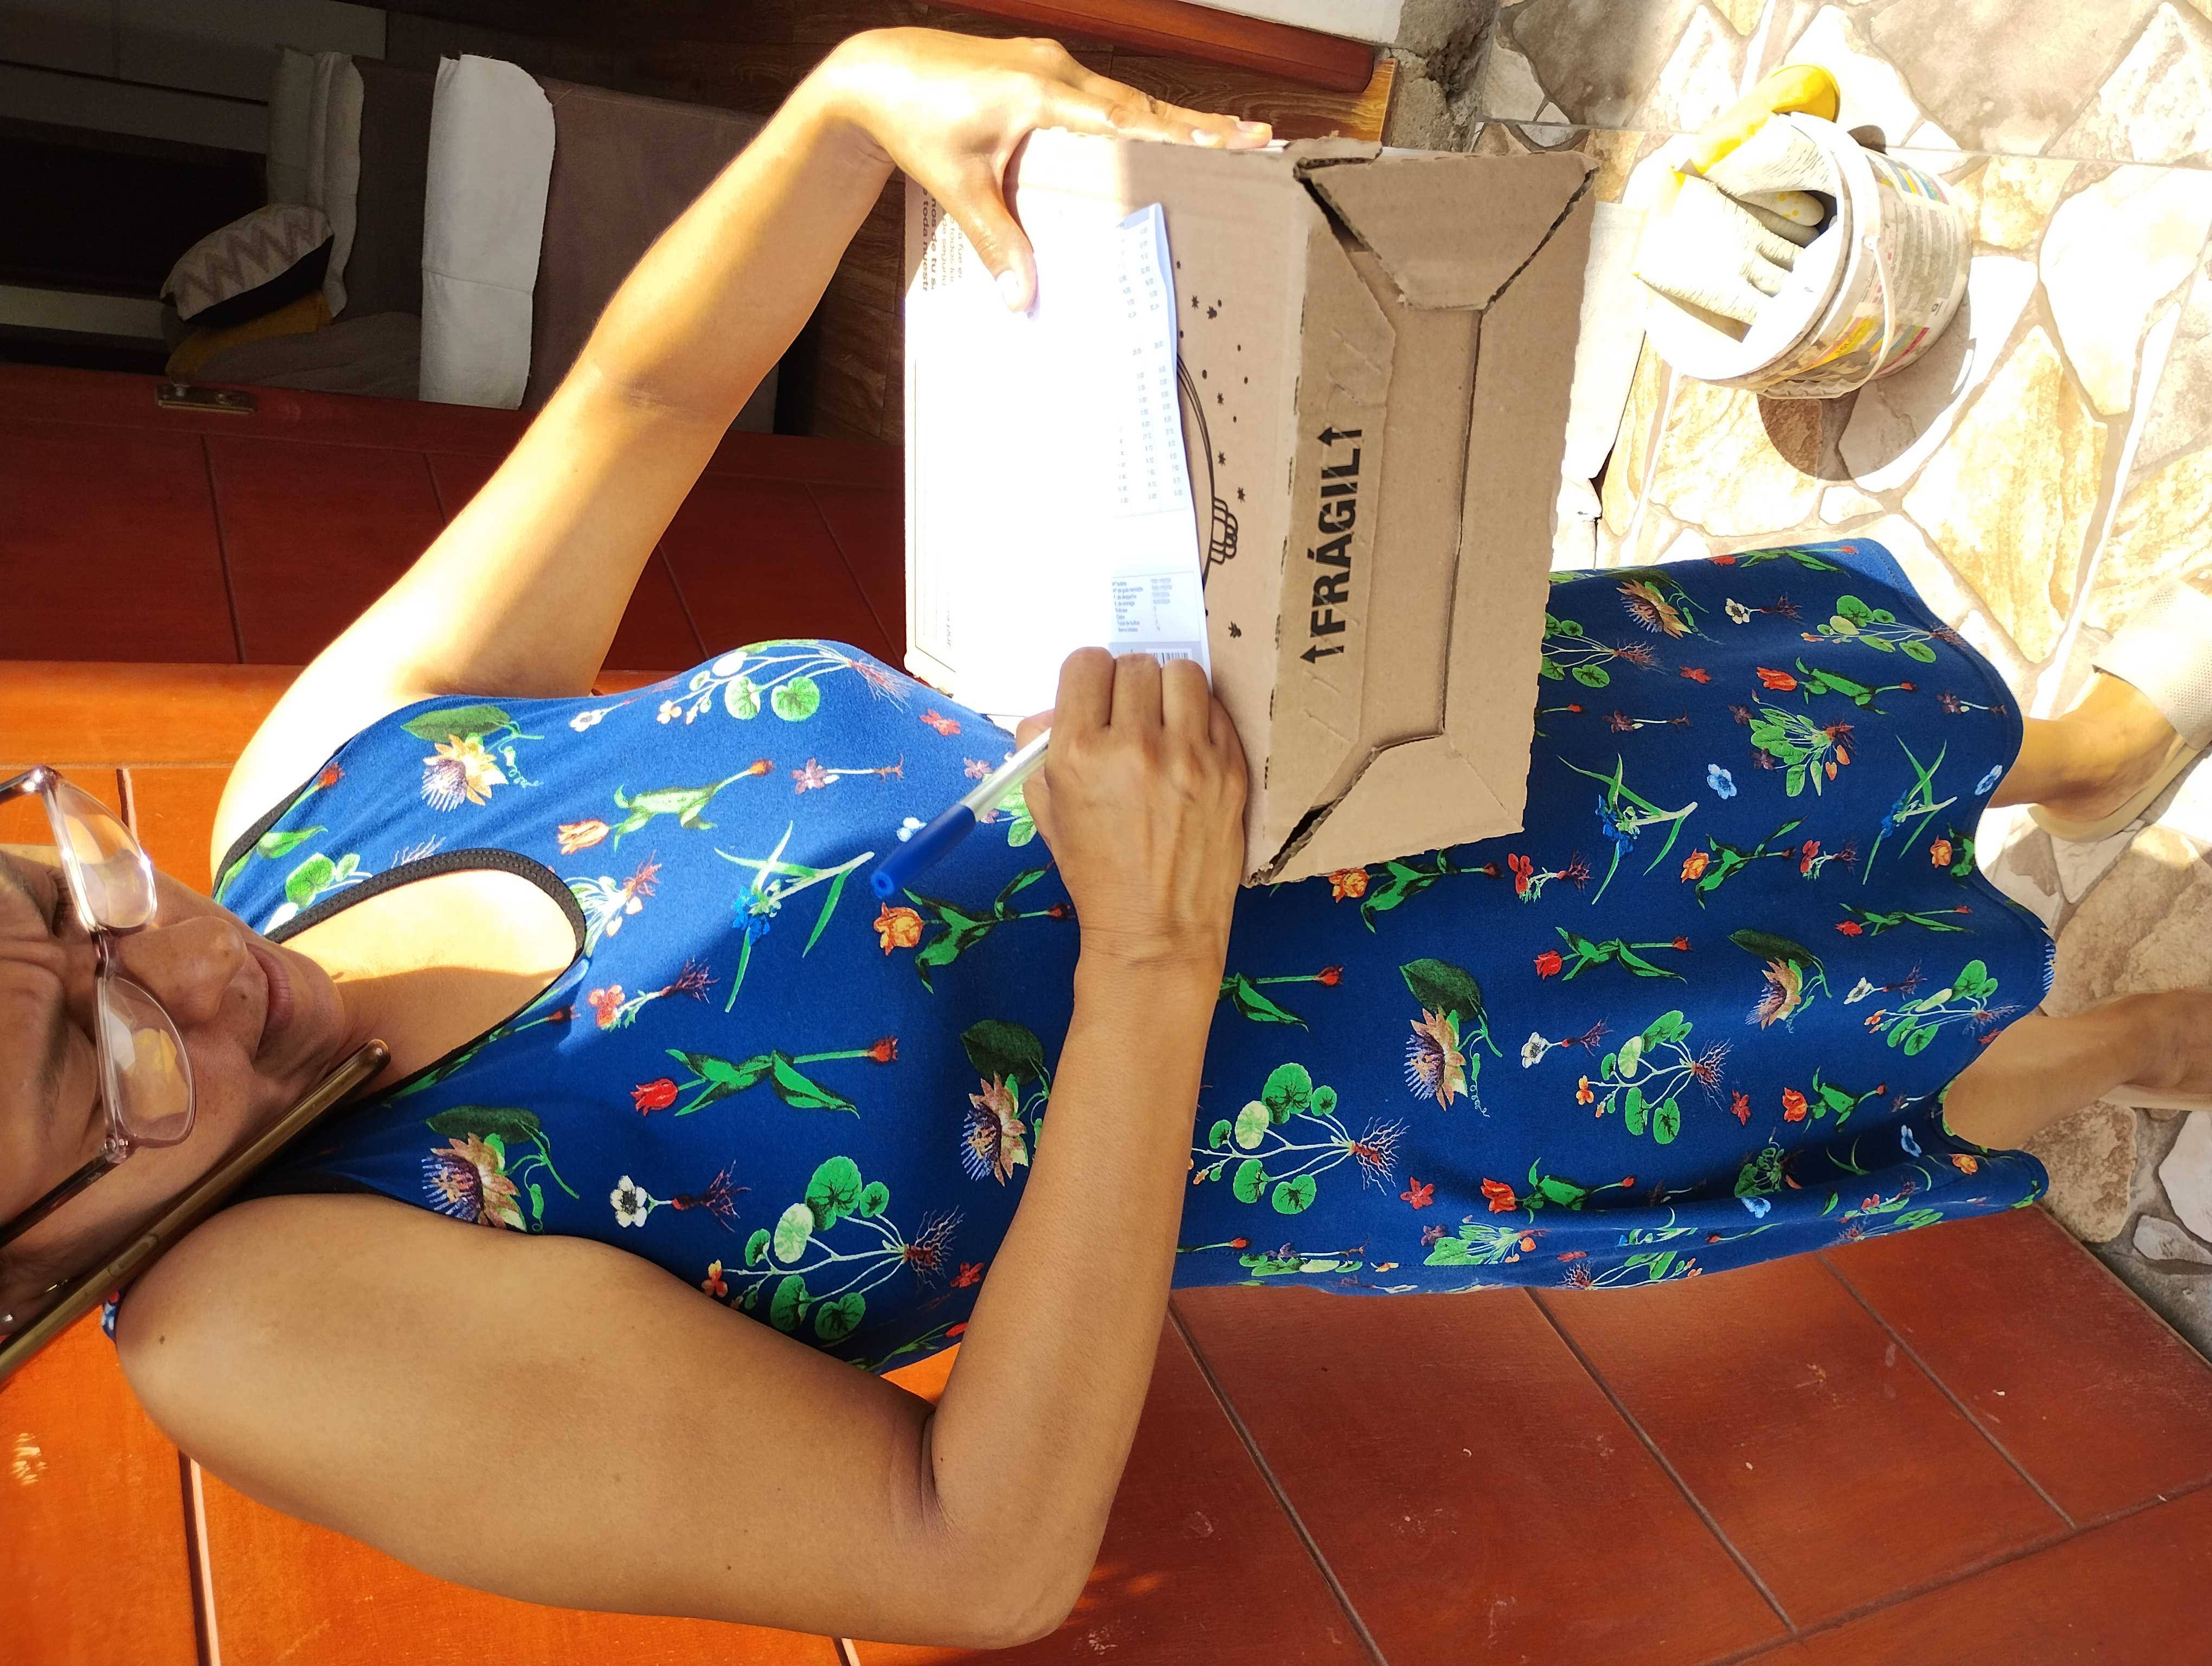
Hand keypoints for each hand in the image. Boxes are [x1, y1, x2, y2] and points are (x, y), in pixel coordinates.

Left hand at [818, 28, 1270, 308]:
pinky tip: (1157, 132)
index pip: (1126, 115)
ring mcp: (1048, 66)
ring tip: (1224, 139)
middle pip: (1140, 103)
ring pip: (1123, 97)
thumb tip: (1025, 297)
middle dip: (1198, 125)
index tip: (1229, 140)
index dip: (1180, 132)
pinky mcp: (1038, 70)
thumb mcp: (957, 186)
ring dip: (1170, 119)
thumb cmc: (913, 119)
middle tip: (1255, 139)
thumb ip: (996, 241)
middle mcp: (1052, 70)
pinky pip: (1099, 95)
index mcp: (1039, 90)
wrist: (875, 74)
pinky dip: (1133, 115)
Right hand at [1016, 650, 1246, 978]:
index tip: (1094, 696)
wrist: (1156, 930)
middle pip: (1135, 664)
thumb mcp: (1048, 811)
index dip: (1088, 677)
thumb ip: (1042, 749)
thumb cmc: (1097, 874)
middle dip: (1127, 684)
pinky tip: (1191, 745)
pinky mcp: (1230, 768)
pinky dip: (1202, 717)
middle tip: (1130, 712)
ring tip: (1166, 719)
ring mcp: (1188, 755)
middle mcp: (1134, 745)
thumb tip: (1056, 708)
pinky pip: (1217, 708)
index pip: (1085, 663)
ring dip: (1170, 689)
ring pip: (1183, 673)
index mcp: (1078, 753)